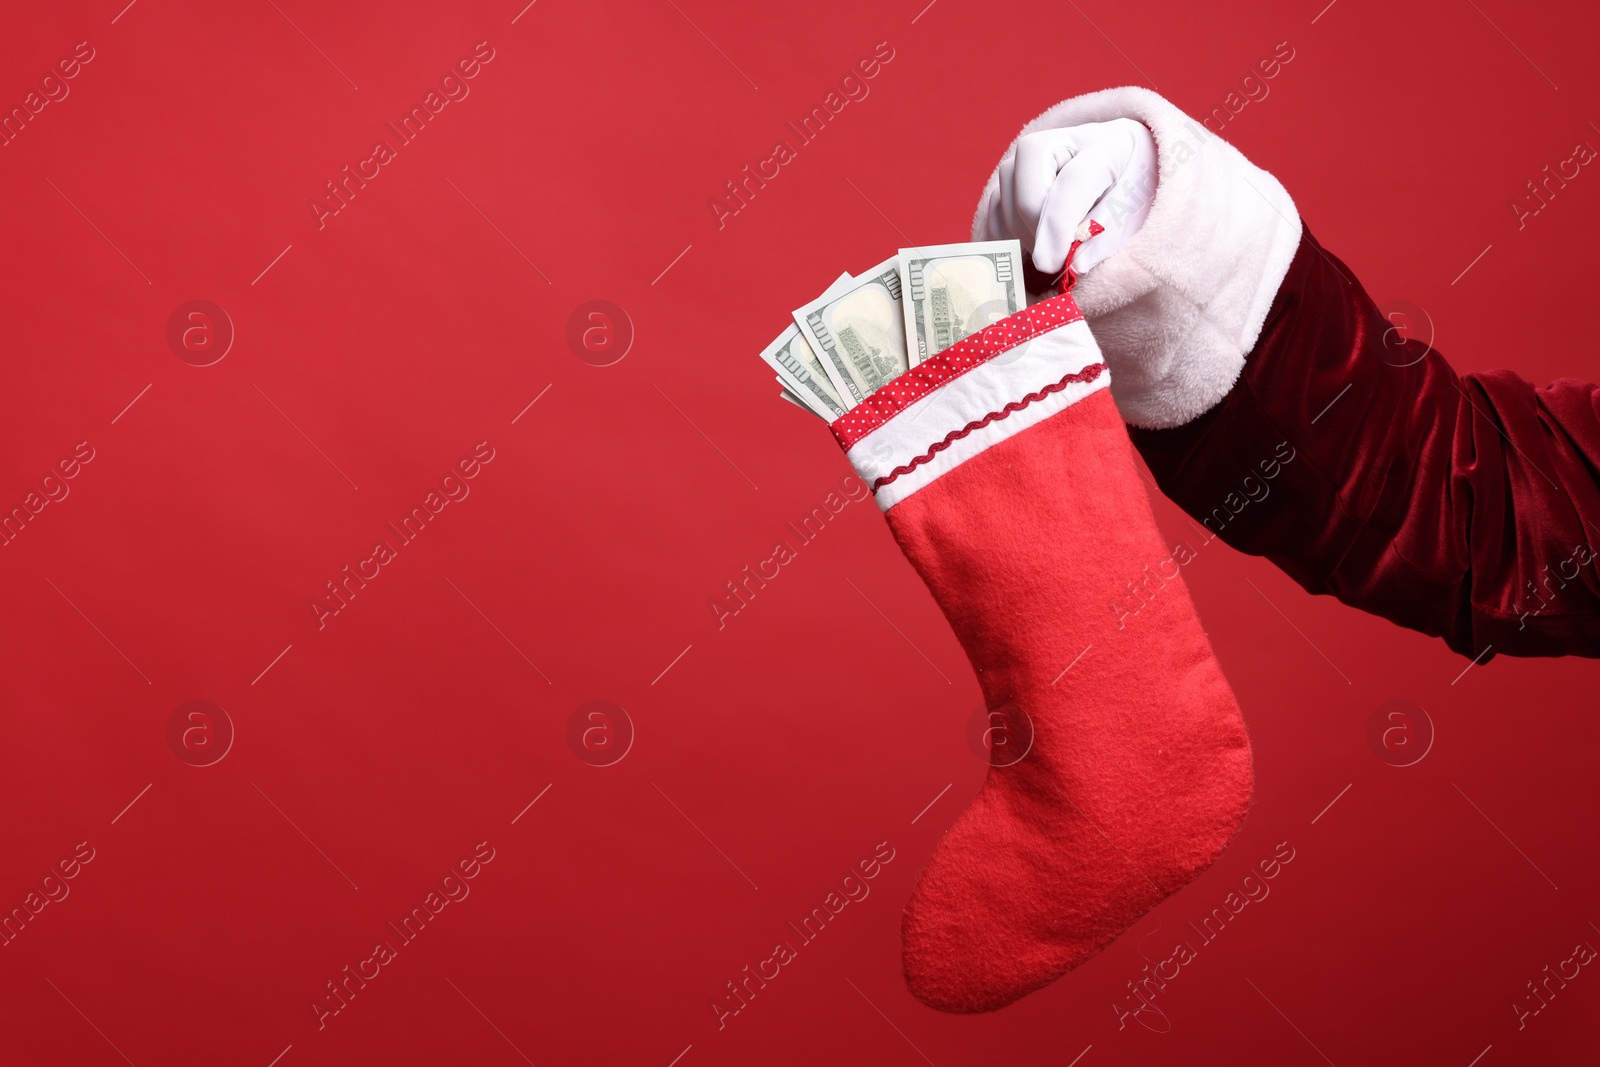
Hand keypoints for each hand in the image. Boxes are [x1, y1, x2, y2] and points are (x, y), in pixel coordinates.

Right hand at [978, 118, 1156, 280]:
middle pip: (1028, 194)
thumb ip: (1105, 236)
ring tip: (1056, 248)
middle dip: (1039, 236)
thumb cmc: (1133, 186)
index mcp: (1105, 144)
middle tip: (1061, 259)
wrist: (1124, 159)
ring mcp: (1027, 155)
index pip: (1072, 184)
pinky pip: (995, 213)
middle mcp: (1059, 141)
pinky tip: (1034, 245)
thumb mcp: (1135, 211)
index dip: (1059, 228)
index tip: (1052, 265)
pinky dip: (1009, 237)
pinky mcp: (1009, 173)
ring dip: (1026, 239)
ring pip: (1006, 205)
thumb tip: (1074, 266)